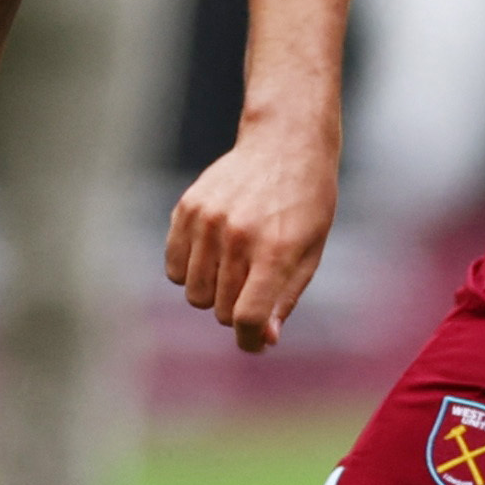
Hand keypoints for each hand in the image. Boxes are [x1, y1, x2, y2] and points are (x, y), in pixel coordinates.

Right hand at [166, 115, 338, 353]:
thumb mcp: (311, 252)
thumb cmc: (307, 202)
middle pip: (220, 310)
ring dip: (213, 293)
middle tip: (254, 289)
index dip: (249, 340)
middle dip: (238, 311)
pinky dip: (190, 272)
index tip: (254, 342)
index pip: (247, 317)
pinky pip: (174, 267)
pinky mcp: (187, 209)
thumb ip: (285, 298)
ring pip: (194, 294)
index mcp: (274, 250)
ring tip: (234, 269)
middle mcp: (237, 236)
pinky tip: (212, 255)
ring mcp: (207, 221)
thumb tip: (262, 339)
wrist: (286, 143)